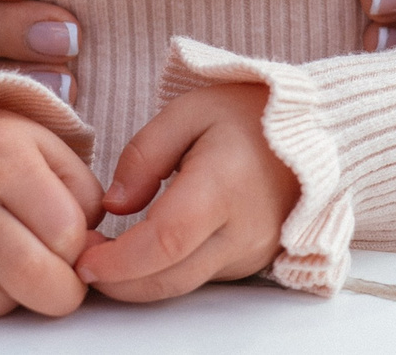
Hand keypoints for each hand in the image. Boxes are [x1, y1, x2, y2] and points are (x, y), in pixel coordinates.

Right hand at [0, 110, 103, 317]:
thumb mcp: (46, 148)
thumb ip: (82, 194)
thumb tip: (90, 251)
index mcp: (8, 161)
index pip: (65, 235)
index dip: (78, 251)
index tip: (71, 246)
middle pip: (27, 276)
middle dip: (58, 295)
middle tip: (58, 285)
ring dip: (4, 297)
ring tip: (4, 267)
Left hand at [73, 85, 299, 302]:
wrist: (314, 130)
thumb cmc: (247, 115)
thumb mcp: (187, 111)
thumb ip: (144, 155)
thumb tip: (115, 206)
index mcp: (224, 186)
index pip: (165, 241)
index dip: (118, 260)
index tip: (82, 259)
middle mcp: (242, 230)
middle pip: (170, 278)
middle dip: (117, 282)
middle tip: (80, 262)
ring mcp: (250, 251)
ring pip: (182, 285)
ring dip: (137, 282)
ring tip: (103, 252)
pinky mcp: (250, 261)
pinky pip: (199, 278)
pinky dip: (164, 274)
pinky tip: (139, 253)